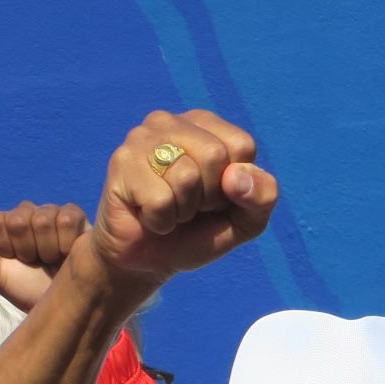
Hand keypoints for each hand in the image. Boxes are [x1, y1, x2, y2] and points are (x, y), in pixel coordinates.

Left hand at [0, 200, 89, 312]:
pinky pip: (67, 220)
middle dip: (26, 249)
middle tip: (35, 263)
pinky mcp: (80, 220)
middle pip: (19, 220)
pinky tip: (67, 254)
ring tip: (52, 260)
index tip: (14, 262)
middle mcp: (30, 212)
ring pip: (43, 220)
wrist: (58, 310)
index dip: (5, 247)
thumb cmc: (26, 290)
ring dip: (47, 248)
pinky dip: (66, 242)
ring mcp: (54, 213)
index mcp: (6, 221)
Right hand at [88, 108, 277, 284]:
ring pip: (186, 176)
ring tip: (170, 210)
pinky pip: (160, 199)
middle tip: (190, 207)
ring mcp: (142, 137)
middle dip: (209, 197)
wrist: (150, 261)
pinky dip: (162, 221)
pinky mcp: (121, 162)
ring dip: (184, 210)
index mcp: (206, 125)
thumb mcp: (246, 220)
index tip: (217, 196)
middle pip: (215, 155)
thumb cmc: (197, 232)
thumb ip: (262, 196)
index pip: (242, 145)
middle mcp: (172, 122)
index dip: (236, 185)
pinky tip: (149, 216)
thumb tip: (237, 176)